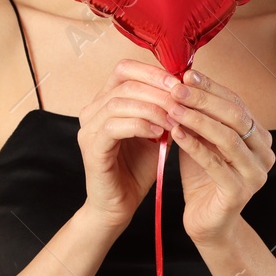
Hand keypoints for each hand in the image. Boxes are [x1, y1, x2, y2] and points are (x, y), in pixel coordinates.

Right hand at [76, 59, 176, 230]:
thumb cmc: (137, 169)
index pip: (125, 69)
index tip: (180, 82)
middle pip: (124, 82)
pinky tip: (159, 133)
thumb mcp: (156, 132)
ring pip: (119, 101)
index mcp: (105, 101)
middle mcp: (92, 110)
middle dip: (158, 90)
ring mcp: (88, 128)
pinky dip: (140, 125)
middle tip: (182, 101)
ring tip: (174, 119)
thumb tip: (186, 88)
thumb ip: (164, 110)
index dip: (153, 72)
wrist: (119, 206)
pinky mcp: (91, 148)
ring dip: (152, 107)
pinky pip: (115, 126)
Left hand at [164, 69, 275, 244]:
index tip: (186, 74)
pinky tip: (175, 133)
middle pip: (236, 117)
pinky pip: (216, 163)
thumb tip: (183, 80)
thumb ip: (199, 116)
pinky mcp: (239, 193)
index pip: (237, 103)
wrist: (206, 223)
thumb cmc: (203, 178)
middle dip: (204, 100)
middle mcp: (264, 154)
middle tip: (177, 88)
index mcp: (260, 138)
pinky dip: (194, 146)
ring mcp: (255, 175)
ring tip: (173, 108)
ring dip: (198, 120)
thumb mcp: (202, 141)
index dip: (212, 87)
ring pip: (227, 138)